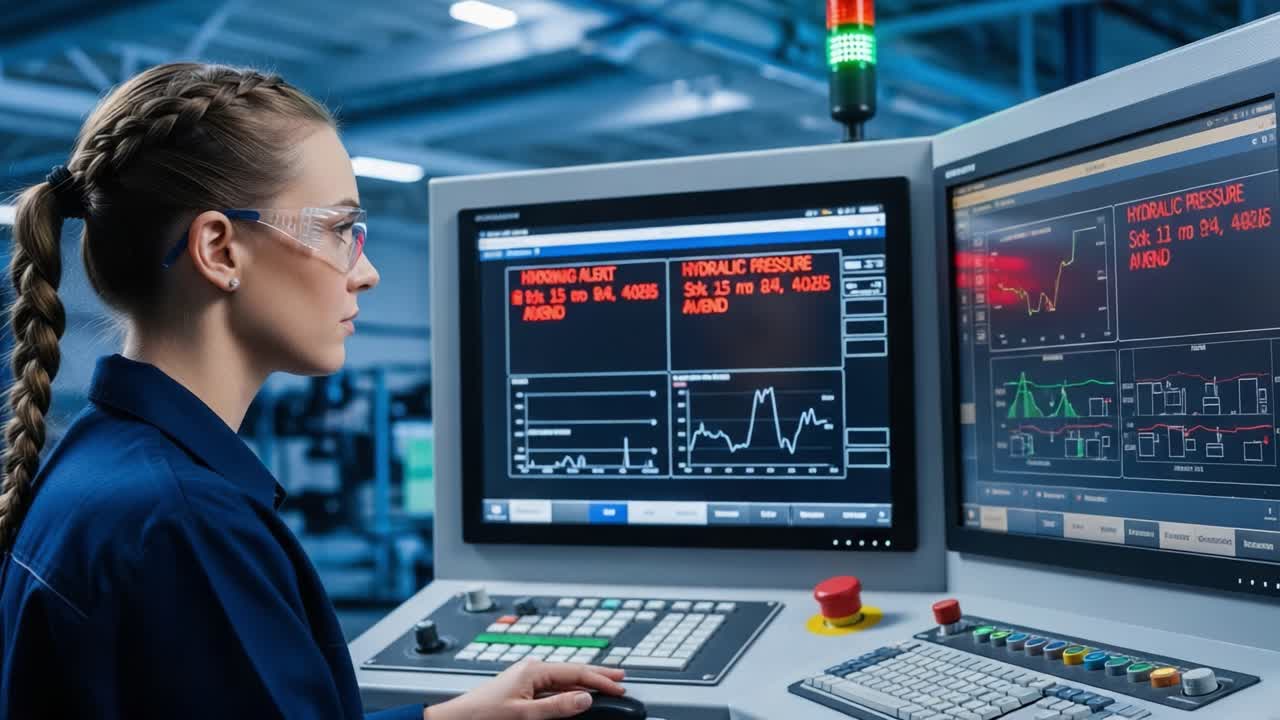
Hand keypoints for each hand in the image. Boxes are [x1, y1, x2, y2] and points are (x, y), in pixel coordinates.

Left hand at [423, 660, 626, 719]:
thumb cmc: (482, 716)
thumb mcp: (524, 715)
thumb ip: (557, 707)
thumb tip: (585, 698)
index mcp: (533, 670)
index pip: (576, 672)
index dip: (601, 679)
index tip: (620, 687)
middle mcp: (531, 670)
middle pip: (573, 670)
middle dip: (598, 673)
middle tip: (621, 676)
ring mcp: (526, 679)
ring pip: (564, 678)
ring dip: (585, 682)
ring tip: (604, 683)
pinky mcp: (521, 689)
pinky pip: (553, 687)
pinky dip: (570, 690)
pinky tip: (576, 695)